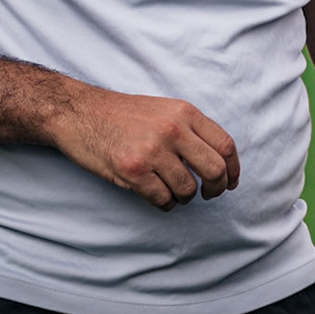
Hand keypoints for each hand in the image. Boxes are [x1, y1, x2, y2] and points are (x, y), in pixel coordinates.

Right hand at [46, 86, 240, 210]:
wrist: (80, 113)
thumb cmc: (123, 114)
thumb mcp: (165, 109)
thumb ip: (191, 129)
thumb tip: (220, 159)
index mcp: (185, 112)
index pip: (225, 145)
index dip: (234, 169)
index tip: (231, 182)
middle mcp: (173, 130)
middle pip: (215, 169)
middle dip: (217, 188)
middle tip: (210, 194)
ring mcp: (152, 150)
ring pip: (188, 189)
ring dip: (184, 197)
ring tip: (173, 191)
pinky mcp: (132, 170)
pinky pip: (162, 199)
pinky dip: (164, 204)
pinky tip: (157, 196)